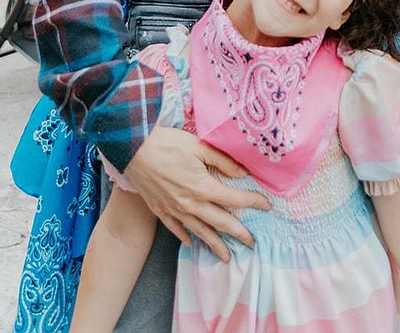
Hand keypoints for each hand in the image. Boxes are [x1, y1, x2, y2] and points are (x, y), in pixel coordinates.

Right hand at [124, 126, 268, 259]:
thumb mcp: (198, 145)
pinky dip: (185, 237)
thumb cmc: (166, 143)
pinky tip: (192, 243)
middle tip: (252, 243)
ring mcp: (174, 209)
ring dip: (214, 244)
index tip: (267, 206)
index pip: (234, 199)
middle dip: (238, 233)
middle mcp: (190, 204)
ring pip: (199, 231)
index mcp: (202, 186)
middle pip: (219, 222)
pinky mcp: (160, 209)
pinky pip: (176, 228)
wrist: (132, 149)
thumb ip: (222, 160)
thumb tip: (242, 173)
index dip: (253, 202)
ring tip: (226, 257)